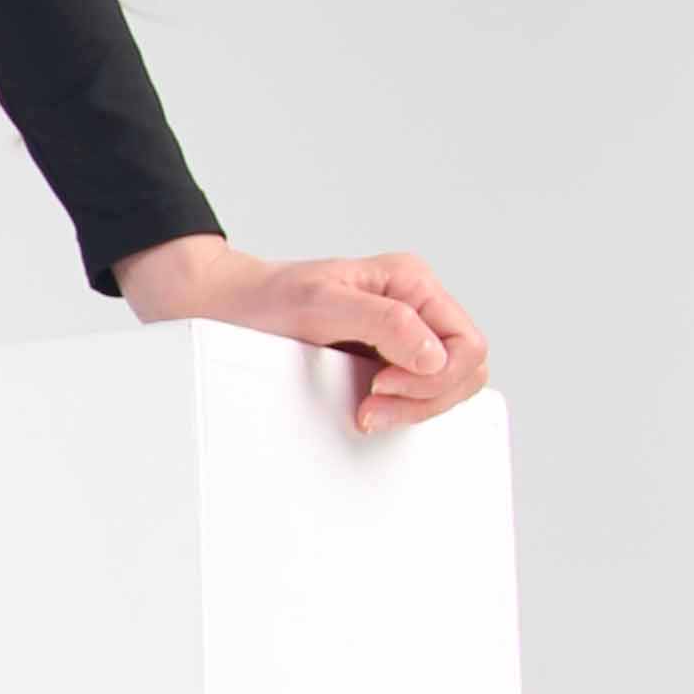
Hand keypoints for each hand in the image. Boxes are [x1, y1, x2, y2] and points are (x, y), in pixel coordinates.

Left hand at [111, 233, 488, 433]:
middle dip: (425, 399)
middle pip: (466, 368)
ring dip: (414, 407)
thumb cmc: (267, 299)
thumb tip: (433, 356)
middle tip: (370, 409)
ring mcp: (405, 332)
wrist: (227, 308)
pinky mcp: (387, 357)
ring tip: (366, 412)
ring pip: (449, 385)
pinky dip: (402, 407)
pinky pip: (421, 390)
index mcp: (411, 282)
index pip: (467, 345)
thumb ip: (383, 323)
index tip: (380, 385)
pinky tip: (370, 407)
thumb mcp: (320, 304)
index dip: (435, 378)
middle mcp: (416, 304)